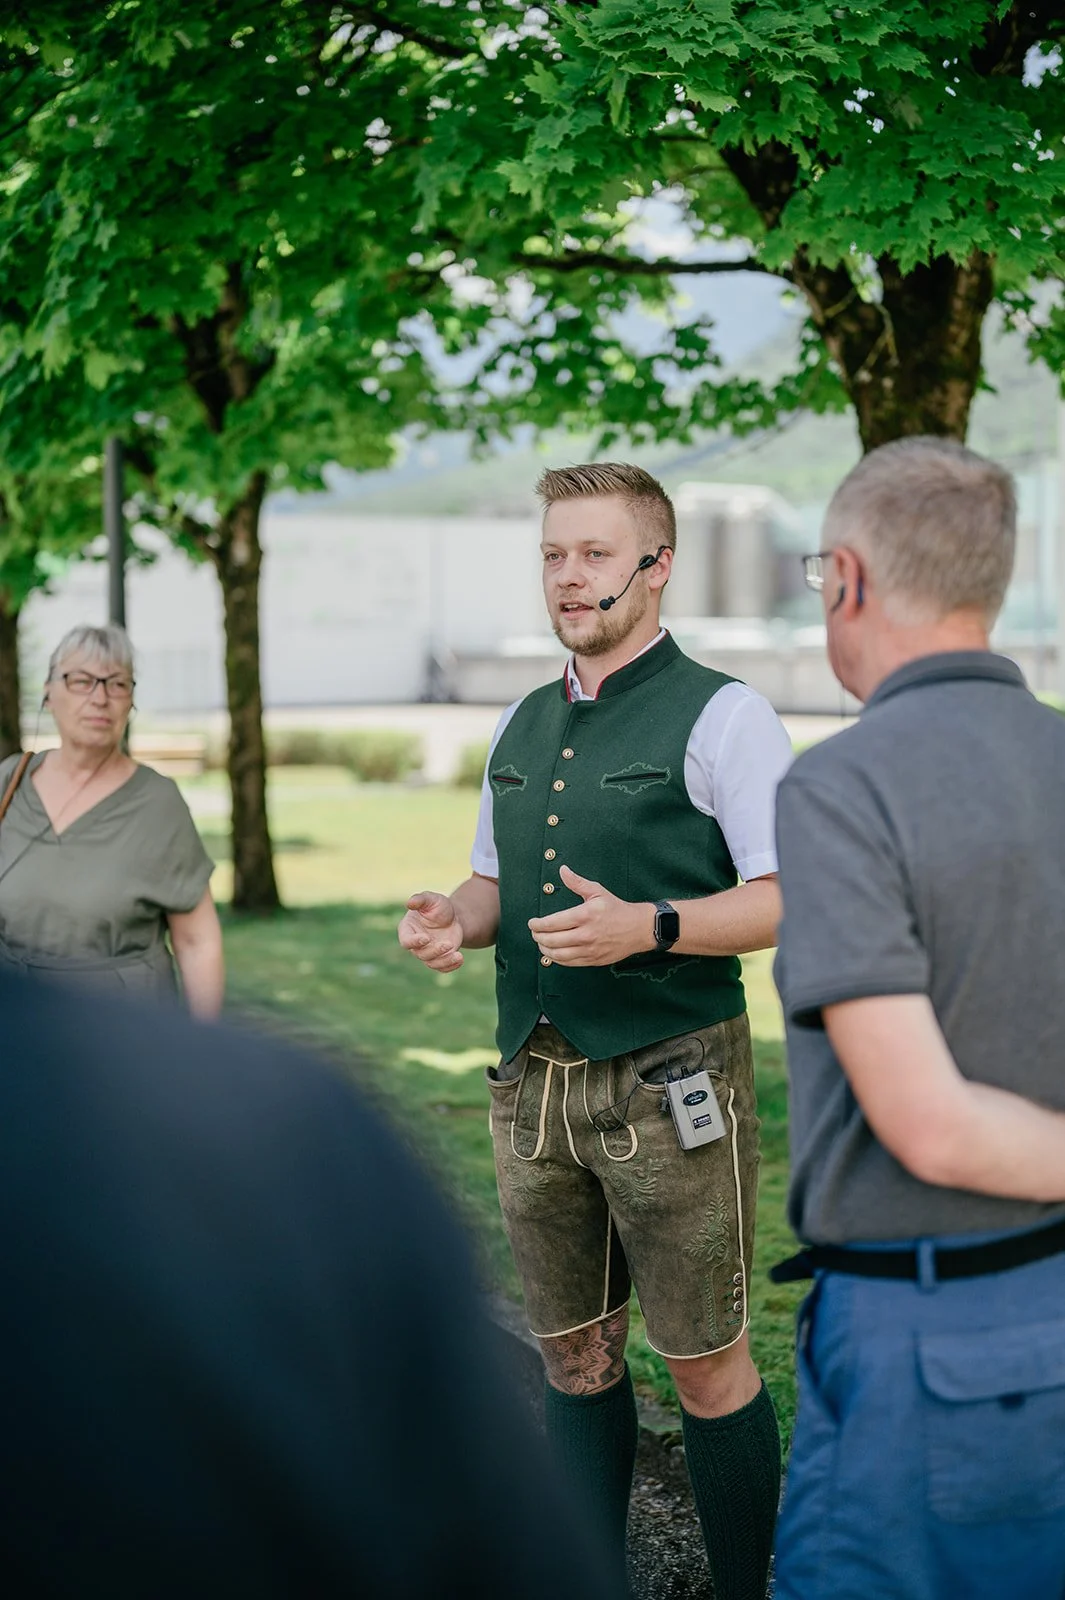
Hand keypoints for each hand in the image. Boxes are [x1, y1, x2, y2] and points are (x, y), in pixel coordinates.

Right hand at [398, 891, 464, 972]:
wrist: (453, 916)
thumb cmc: (438, 906)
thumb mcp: (431, 899)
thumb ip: (420, 899)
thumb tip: (409, 903)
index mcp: (408, 929)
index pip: (406, 941)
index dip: (414, 942)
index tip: (426, 938)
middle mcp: (416, 944)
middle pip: (420, 954)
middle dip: (435, 951)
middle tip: (448, 944)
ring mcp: (427, 953)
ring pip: (432, 963)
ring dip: (444, 960)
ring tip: (458, 955)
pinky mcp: (439, 959)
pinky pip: (442, 967)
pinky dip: (451, 966)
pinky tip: (460, 959)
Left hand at [527, 865, 652, 966]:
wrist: (639, 928)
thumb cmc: (617, 909)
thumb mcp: (598, 891)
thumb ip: (577, 882)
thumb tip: (562, 870)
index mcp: (585, 915)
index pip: (553, 923)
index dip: (538, 924)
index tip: (532, 923)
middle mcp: (586, 934)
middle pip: (552, 940)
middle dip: (538, 937)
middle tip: (534, 932)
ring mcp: (590, 949)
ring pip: (558, 954)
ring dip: (545, 949)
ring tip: (541, 943)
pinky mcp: (593, 960)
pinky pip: (569, 962)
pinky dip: (557, 959)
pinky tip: (553, 953)